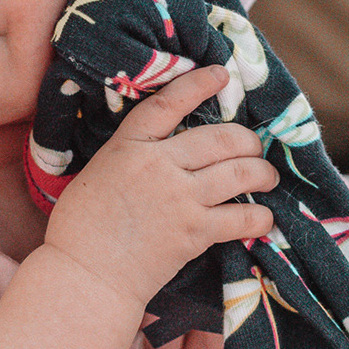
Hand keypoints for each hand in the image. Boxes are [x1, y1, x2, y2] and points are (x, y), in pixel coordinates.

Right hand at [40, 65, 276, 309]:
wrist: (86, 274)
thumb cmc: (82, 226)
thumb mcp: (99, 171)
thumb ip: (132, 154)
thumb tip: (165, 148)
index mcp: (129, 145)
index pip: (169, 104)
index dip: (199, 85)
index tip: (222, 75)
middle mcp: (159, 165)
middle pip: (221, 138)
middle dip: (247, 140)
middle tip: (254, 148)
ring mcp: (180, 198)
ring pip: (240, 172)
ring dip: (262, 173)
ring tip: (267, 177)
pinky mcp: (195, 232)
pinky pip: (242, 217)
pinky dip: (260, 217)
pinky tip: (263, 217)